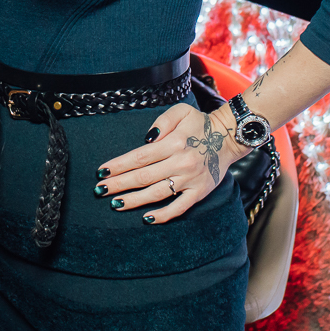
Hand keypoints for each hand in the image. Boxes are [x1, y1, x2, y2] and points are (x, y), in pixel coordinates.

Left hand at [94, 103, 250, 224]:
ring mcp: (191, 179)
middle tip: (100, 190)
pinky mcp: (200, 192)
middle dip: (119, 184)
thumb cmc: (200, 124)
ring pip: (157, 193)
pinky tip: (146, 218)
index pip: (140, 156)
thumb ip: (162, 122)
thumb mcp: (181, 112)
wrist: (229, 138)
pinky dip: (163, 215)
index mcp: (174, 143)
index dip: (119, 165)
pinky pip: (179, 207)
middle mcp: (181, 162)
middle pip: (143, 176)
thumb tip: (146, 138)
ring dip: (134, 200)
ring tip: (115, 203)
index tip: (102, 171)